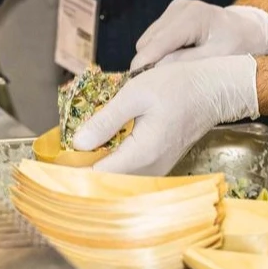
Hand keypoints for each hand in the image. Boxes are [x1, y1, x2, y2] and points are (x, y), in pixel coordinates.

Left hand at [71, 55, 259, 175]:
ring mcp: (157, 169)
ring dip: (97, 167)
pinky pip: (130, 171)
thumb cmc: (179, 86)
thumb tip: (78, 143)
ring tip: (77, 149)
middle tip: (61, 154)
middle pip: (107, 182)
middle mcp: (150, 169)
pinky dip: (112, 163)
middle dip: (82, 170)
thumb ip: (106, 120)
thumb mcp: (135, 94)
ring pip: (118, 178)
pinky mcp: (160, 164)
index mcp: (142, 153)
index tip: (53, 163)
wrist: (215, 89)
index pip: (98, 177)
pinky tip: (101, 146)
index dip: (73, 171)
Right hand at [131, 0, 267, 70]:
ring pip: (149, 38)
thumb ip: (185, 65)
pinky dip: (159, 51)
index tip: (132, 83)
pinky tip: (174, 61)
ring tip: (168, 75)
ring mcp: (175, 8)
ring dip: (154, 57)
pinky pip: (155, 36)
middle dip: (148, 63)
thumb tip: (155, 72)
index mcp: (193, 16)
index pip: (159, 42)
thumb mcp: (216, 60)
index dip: (144, 62)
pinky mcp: (172, 13)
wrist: (250, 29)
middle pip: (149, 40)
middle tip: (153, 86)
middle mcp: (180, 8)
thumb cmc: (239, 47)